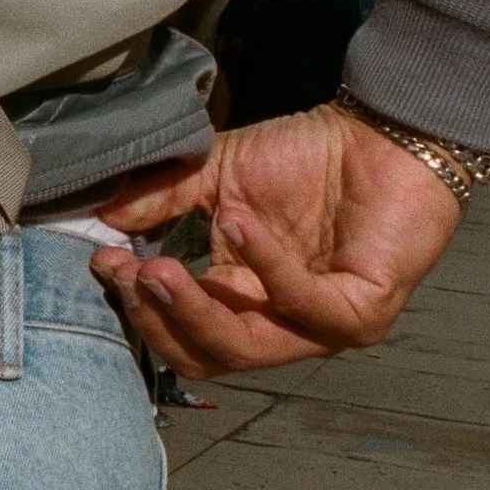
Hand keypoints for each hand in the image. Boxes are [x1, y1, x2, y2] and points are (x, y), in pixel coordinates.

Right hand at [87, 100, 462, 376]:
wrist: (388, 132)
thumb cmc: (312, 157)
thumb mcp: (220, 174)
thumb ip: (164, 199)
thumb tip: (101, 217)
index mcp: (244, 304)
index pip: (182, 335)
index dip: (141, 306)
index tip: (104, 260)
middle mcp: (282, 327)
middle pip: (204, 356)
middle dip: (158, 317)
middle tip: (128, 271)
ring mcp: (322, 328)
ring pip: (244, 347)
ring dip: (194, 308)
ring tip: (158, 266)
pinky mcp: (362, 314)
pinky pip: (300, 304)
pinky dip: (262, 264)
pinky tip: (234, 222)